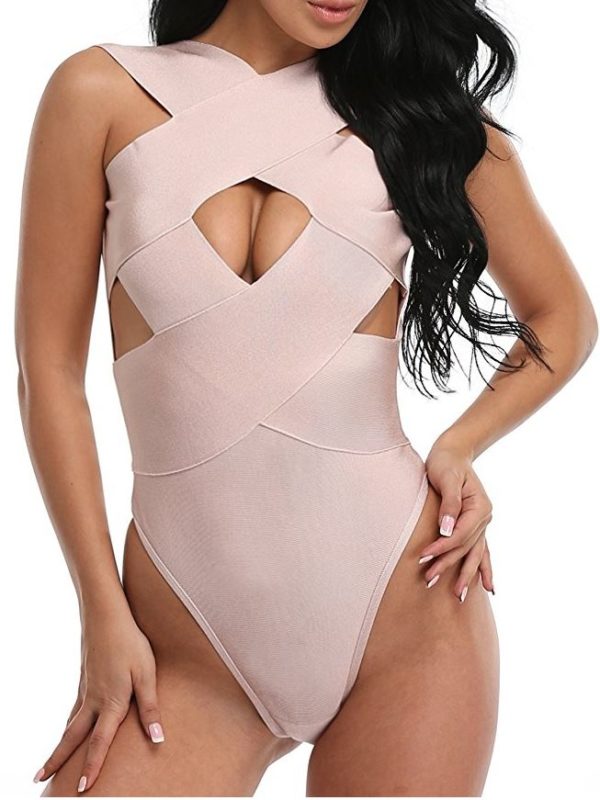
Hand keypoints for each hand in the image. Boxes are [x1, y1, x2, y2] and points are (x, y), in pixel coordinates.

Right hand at [34, 604, 163, 792]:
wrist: (106, 615)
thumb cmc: (131, 643)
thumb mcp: (147, 674)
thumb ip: (150, 707)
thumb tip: (157, 738)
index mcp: (111, 703)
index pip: (100, 743)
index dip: (92, 767)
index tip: (83, 789)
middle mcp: (94, 700)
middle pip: (72, 738)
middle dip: (56, 760)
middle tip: (38, 780)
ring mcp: (86, 689)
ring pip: (70, 723)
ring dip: (60, 745)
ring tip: (49, 763)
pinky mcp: (85, 678)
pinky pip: (74, 708)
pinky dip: (68, 724)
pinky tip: (69, 726)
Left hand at [420, 437, 494, 601]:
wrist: (453, 453)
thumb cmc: (446, 462)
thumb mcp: (446, 478)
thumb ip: (449, 505)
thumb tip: (446, 529)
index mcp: (480, 508)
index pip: (459, 536)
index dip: (441, 548)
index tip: (422, 557)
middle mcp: (485, 518)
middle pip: (465, 548)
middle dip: (447, 566)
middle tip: (429, 582)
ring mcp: (482, 523)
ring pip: (474, 554)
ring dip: (465, 575)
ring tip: (458, 598)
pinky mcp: (474, 525)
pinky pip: (481, 551)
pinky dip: (484, 568)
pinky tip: (489, 588)